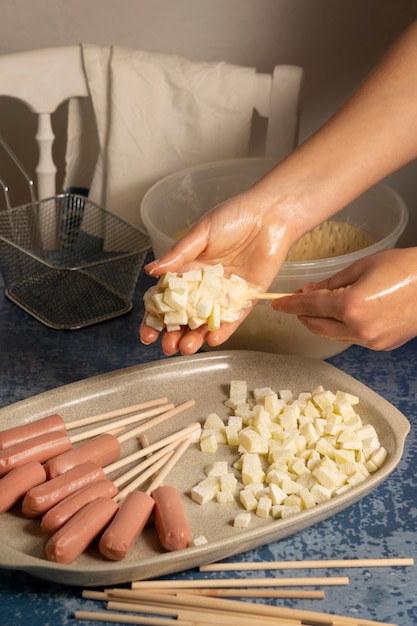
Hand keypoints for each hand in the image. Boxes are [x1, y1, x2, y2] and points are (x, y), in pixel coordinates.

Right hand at [140, 189, 294, 354]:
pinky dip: (223, 330)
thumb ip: (178, 254)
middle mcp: (205, 285)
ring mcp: (225, 294)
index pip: (168, 298)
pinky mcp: (247, 298)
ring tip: (186, 348)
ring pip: (207, 322)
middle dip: (175, 333)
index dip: (156, 317)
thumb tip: (151, 271)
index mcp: (189, 269)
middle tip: (167, 346)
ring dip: (196, 337)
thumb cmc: (235, 216)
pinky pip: (233, 319)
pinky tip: (212, 340)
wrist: (270, 214)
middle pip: (186, 316)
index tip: (148, 333)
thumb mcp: (201, 233)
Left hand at [272, 248, 416, 349]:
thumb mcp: (362, 267)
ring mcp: (371, 341)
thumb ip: (331, 282)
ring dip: (323, 321)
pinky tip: (348, 313)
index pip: (308, 306)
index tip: (277, 304)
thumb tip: (308, 291)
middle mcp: (358, 328)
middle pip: (316, 326)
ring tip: (325, 304)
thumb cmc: (404, 268)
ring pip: (333, 335)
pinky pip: (352, 338)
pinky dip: (343, 327)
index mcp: (350, 305)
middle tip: (299, 301)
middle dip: (303, 314)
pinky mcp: (381, 346)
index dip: (290, 305)